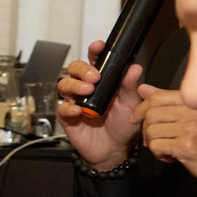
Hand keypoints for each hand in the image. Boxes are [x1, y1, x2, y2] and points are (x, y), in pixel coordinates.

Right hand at [56, 41, 145, 168]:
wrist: (116, 150)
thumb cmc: (124, 125)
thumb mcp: (132, 104)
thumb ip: (131, 87)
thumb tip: (135, 68)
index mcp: (103, 81)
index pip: (95, 61)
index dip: (95, 52)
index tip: (99, 46)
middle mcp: (86, 89)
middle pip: (74, 69)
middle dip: (82, 70)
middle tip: (94, 77)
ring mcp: (75, 102)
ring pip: (64, 85)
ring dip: (75, 85)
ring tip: (87, 91)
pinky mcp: (67, 118)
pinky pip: (62, 109)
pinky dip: (68, 107)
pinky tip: (78, 110)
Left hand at [140, 87, 196, 189]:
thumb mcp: (193, 118)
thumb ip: (167, 102)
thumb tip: (143, 89)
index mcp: (195, 103)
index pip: (158, 97)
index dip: (142, 107)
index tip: (137, 118)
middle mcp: (194, 112)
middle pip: (151, 114)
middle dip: (146, 129)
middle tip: (154, 140)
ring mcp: (191, 128)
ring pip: (151, 131)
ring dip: (153, 143)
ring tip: (167, 149)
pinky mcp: (187, 146)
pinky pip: (156, 145)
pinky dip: (158, 154)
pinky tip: (171, 157)